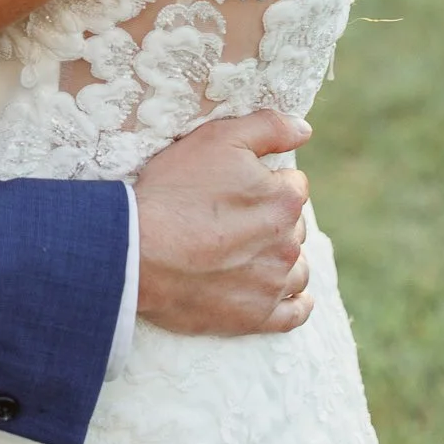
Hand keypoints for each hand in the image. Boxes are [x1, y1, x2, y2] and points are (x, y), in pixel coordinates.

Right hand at [134, 111, 314, 336]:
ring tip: (252, 252)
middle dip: (273, 219)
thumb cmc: (175, 190)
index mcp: (284, 200)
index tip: (238, 185)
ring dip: (283, 258)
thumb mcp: (218, 138)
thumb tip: (305, 129)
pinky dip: (296, 304)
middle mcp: (288, 244)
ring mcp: (273, 284)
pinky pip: (294, 314)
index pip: (294, 184)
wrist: (138, 251)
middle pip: (294, 226)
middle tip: (234, 216)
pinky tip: (291, 296)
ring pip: (297, 268)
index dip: (266, 180)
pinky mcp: (257, 316)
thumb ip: (269, 127)